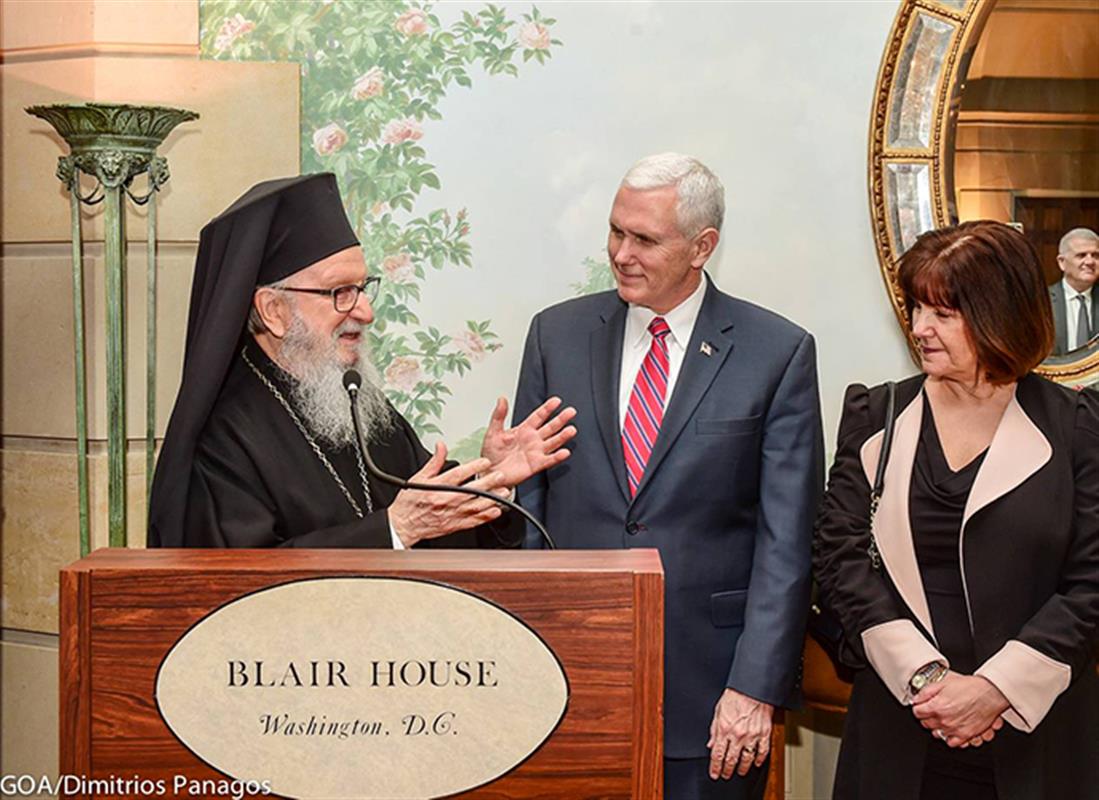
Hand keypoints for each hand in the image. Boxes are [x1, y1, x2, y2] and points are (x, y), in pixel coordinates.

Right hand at [387, 443, 509, 546]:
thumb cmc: (410, 503)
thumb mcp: (418, 478)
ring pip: (476, 506)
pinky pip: (473, 521)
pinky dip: (486, 517)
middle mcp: (447, 500)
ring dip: (492, 499)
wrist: (403, 525)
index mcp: (438, 487)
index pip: (459, 474)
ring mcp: (452, 514)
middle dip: (488, 482)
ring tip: (504, 493)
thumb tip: (441, 446)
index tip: (485, 462)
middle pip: (471, 490)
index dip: (473, 467)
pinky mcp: (455, 525)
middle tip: (500, 476)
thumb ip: (434, 462)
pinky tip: (496, 512)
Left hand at [480, 396, 575, 486]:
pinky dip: (557, 457)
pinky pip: (549, 460)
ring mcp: (536, 452)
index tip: (556, 401)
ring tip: (571, 430)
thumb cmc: (492, 453)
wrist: (490, 472)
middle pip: (550, 427)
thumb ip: (499, 416)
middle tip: (571, 412)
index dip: (547, 408)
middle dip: (561, 419)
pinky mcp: (536, 465)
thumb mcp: (493, 432)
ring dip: (562, 436)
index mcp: (524, 430)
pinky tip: (564, 452)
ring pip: (553, 442)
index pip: (538, 416)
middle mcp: (533, 440)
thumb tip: (502, 400)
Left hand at [706, 688, 772, 779]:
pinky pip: (763, 751)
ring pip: (747, 759)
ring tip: (739, 772)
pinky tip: (757, 763)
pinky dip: (760, 759)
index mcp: (724, 728)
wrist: (752, 687)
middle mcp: (737, 734)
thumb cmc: (735, 695)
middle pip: (731, 760)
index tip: (714, 773)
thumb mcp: (718, 710)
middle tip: (725, 775)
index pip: (717, 754)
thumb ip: (714, 729)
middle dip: (727, 771)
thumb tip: (710, 743)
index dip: (715, 767)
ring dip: (742, 768)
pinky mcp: (764, 733)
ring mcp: (752, 735)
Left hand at [912, 672, 1009, 746]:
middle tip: (932, 711)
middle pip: (926, 724)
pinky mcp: (966, 735)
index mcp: (936, 707)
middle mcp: (944, 720)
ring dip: (937, 727)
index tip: (921, 706)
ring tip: (942, 718)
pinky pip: (951, 743)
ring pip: (937, 733)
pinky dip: (949, 737)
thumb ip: (926, 692)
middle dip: (926, 717)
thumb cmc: (970, 687)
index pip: (917, 712)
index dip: (918, 707)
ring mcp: (955, 729)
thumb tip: (916, 699)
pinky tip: (951, 729)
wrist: (990, 693)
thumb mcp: (943, 683)